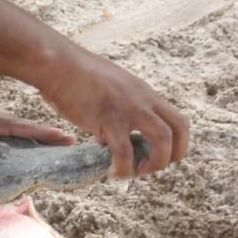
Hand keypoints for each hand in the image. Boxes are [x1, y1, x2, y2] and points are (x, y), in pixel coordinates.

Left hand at [0, 89, 75, 154]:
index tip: (64, 137)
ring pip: (11, 130)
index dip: (39, 133)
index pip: (13, 127)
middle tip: (71, 142)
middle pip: (19, 127)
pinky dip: (16, 138)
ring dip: (33, 137)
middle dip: (45, 135)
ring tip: (56, 146)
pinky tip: (23, 147)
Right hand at [40, 52, 188, 177]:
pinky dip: (122, 168)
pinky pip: (125, 151)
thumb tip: (104, 139)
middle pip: (179, 129)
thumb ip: (111, 114)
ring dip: (154, 163)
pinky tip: (112, 172)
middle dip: (173, 155)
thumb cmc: (72, 76)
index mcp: (143, 93)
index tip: (154, 154)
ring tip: (135, 172)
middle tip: (150, 166)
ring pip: (162, 140)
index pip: (176, 119)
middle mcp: (143, 100)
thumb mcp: (104, 92)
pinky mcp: (109, 119)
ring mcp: (128, 109)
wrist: (57, 64)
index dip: (175, 143)